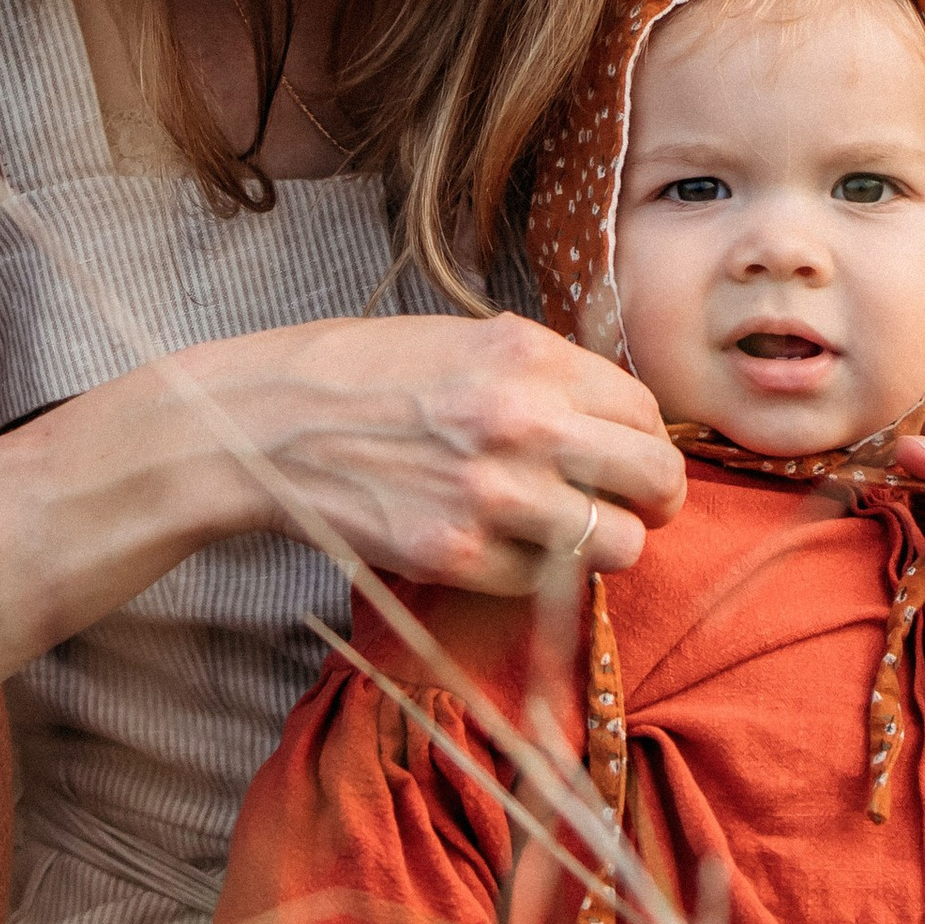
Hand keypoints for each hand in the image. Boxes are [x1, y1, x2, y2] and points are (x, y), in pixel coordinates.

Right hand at [231, 313, 684, 595]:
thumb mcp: (468, 340)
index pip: (647, 413)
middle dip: (651, 500)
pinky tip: (499, 544)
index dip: (645, 441)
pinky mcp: (456, 554)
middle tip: (625, 507)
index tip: (628, 459)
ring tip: (564, 533)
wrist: (268, 423)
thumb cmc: (366, 375)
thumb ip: (550, 375)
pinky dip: (534, 572)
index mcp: (532, 358)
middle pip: (656, 480)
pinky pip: (544, 582)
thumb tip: (620, 422)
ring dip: (601, 545)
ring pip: (618, 545)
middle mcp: (524, 423)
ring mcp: (492, 495)